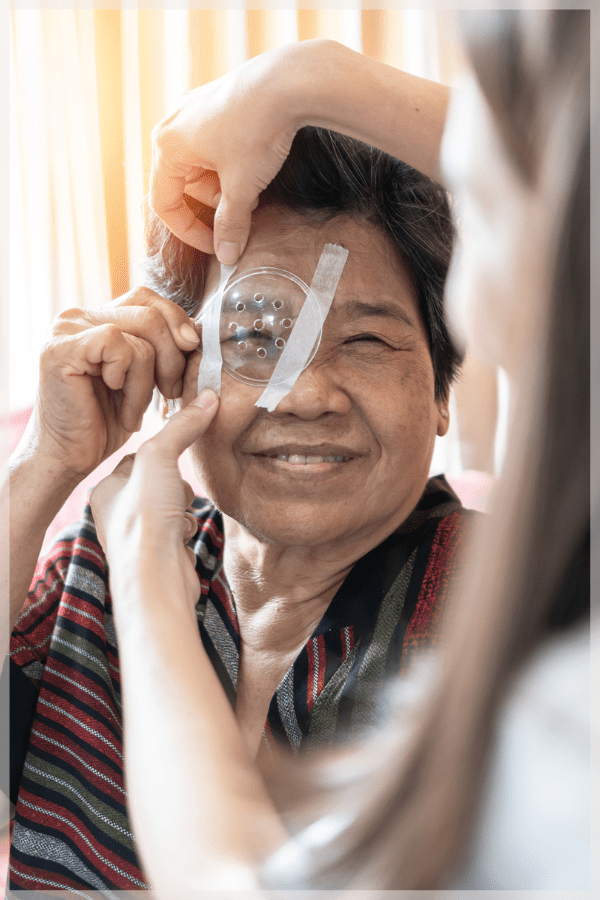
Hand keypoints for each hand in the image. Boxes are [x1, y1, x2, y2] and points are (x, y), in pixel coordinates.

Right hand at [27, 286, 200, 481]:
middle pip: (151, 313)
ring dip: (148, 383)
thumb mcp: (145, 378)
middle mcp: (79, 316)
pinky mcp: (61, 348)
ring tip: (135, 410)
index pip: (149, 298)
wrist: (69, 457)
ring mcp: (66, 330)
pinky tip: (118, 404)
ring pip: (141, 338)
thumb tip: (196, 329)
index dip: (177, 323)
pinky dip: (130, 381)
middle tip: (170, 392)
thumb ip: (163, 348)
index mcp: (98, 317)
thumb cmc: (106, 421)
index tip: (191, 353)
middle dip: (173, 358)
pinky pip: (119, 348)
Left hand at [90, 390, 218, 611]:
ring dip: (184, 508)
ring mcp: (139, 536)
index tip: (174, 456)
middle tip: (173, 493)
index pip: (141, 457)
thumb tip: (209, 397)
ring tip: (175, 518)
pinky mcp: (160, 554)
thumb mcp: (159, 457)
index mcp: (106, 491)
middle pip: (163, 481)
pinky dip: (188, 528)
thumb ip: (182, 426)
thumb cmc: (144, 519)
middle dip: (177, 486)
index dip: (163, 454)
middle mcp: (118, 513)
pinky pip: (183, 527)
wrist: (155, 578)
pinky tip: (181, 537)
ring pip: (176, 504)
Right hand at [150, 43, 306, 262]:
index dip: (189, 232)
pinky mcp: (215, 105)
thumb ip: (231, 225)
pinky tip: (254, 170)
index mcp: (167, 147)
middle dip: (212, 207)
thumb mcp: (242, 188)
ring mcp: (194, 112)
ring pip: (201, 168)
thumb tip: (227, 257)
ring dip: (224, 188)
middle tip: (241, 215)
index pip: (165, 204)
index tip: (215, 247)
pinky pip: (213, 148)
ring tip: (252, 192)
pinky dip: (230, 167)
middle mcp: (173, 126)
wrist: (289, 83)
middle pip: (184, 186)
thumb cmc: (256, 131)